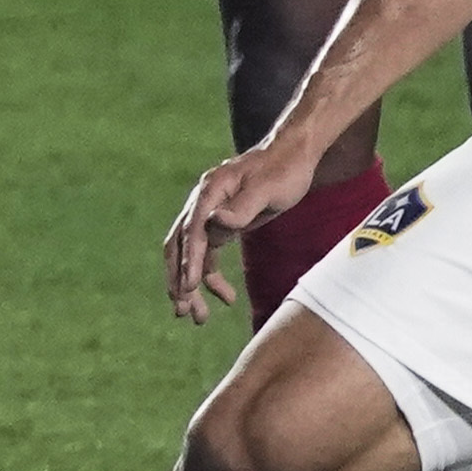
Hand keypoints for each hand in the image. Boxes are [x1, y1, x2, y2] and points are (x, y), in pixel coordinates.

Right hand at [169, 131, 334, 319]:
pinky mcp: (221, 223)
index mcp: (209, 193)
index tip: (187, 289)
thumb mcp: (268, 189)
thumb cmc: (285, 169)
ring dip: (190, 285)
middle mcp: (201, 204)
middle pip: (179, 247)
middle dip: (178, 281)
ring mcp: (208, 214)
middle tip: (183, 312)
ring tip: (198, 316)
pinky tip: (223, 295)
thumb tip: (213, 223)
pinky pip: (206, 254)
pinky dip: (208, 276)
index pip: (191, 233)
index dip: (188, 262)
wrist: (294, 153)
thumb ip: (241, 207)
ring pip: (189, 255)